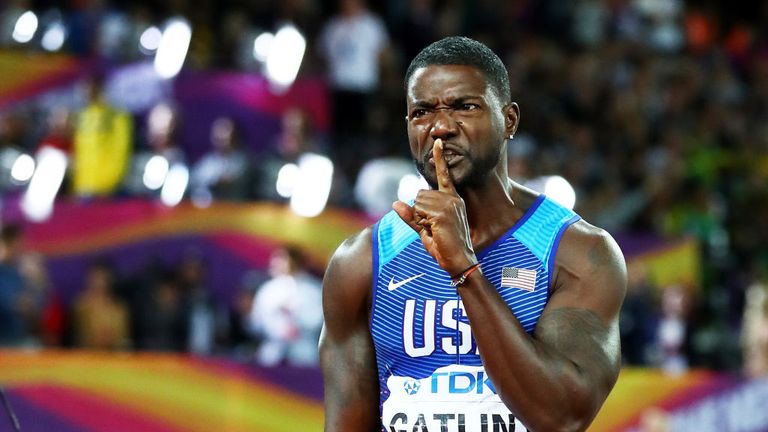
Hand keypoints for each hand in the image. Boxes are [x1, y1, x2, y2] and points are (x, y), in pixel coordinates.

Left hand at [393, 139, 476, 274]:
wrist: (459, 261)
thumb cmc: (443, 246)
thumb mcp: (424, 229)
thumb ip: (410, 216)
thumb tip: (395, 203)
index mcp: (452, 199)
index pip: (443, 175)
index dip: (440, 158)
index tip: (438, 141)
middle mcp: (452, 198)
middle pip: (420, 194)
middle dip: (419, 212)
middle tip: (433, 228)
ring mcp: (449, 205)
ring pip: (418, 201)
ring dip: (420, 218)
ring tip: (435, 230)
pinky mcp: (443, 213)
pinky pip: (419, 211)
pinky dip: (422, 223)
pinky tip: (435, 231)